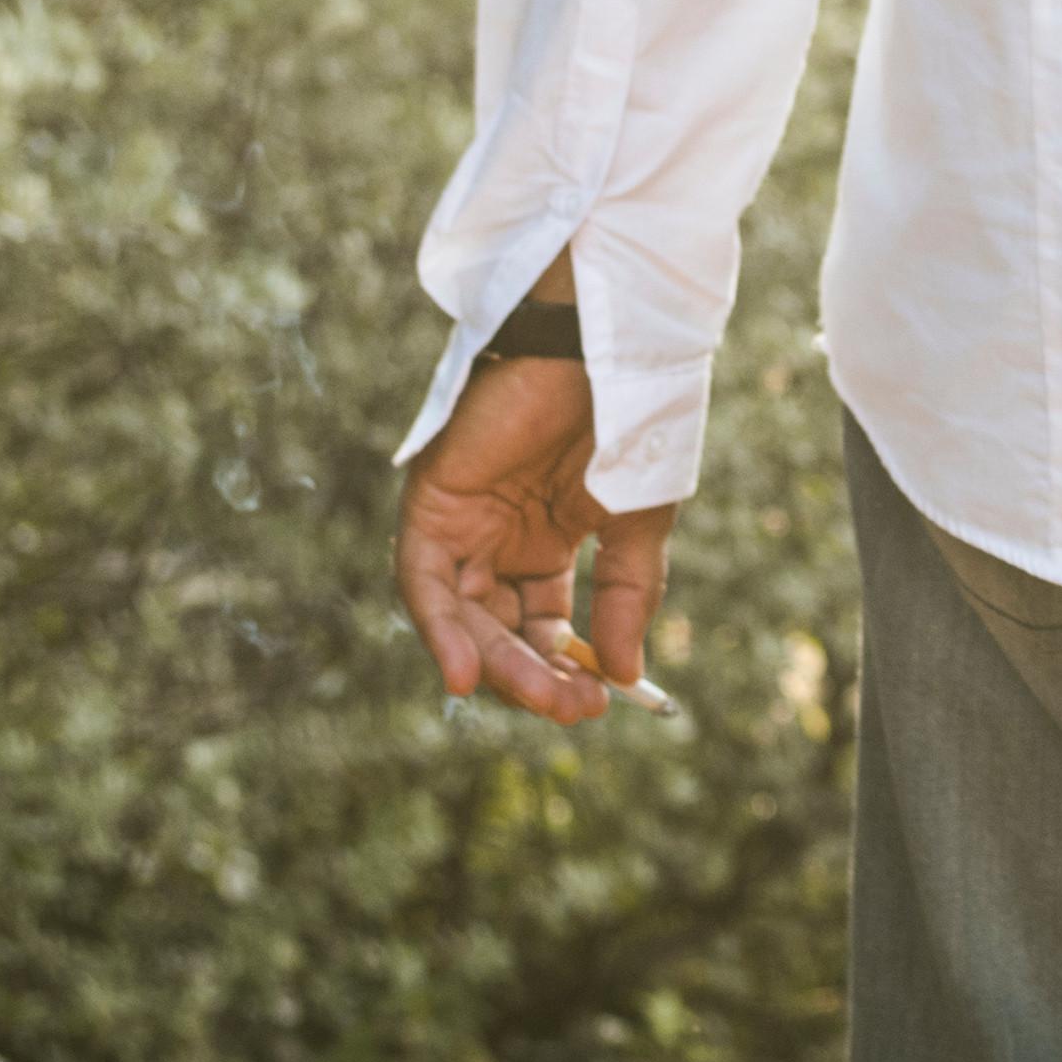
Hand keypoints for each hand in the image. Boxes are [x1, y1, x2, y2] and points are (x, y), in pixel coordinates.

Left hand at [399, 317, 676, 726]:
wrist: (599, 353)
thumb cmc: (625, 426)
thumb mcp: (636, 527)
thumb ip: (626, 597)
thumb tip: (626, 676)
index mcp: (543, 543)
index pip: (541, 627)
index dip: (566, 668)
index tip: (600, 701)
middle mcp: (496, 540)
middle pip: (500, 630)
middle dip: (536, 676)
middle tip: (575, 709)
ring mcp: (463, 523)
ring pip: (463, 618)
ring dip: (498, 666)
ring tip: (546, 697)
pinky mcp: (433, 504)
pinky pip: (424, 584)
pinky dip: (441, 632)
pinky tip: (470, 675)